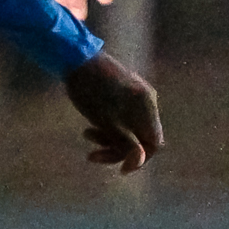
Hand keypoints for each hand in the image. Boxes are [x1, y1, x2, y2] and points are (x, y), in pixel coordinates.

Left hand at [64, 51, 163, 174]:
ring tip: (86, 135)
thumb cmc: (90, 90)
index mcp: (147, 105)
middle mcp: (146, 100)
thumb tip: (141, 162)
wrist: (75, 58)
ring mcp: (135, 97)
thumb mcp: (107, 122)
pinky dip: (107, 127)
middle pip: (140, 138)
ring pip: (128, 129)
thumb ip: (126, 143)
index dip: (140, 159)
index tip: (121, 169)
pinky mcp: (123, 95)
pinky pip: (122, 119)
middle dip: (117, 149)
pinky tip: (89, 128)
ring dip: (109, 139)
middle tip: (93, 155)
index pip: (154, 143)